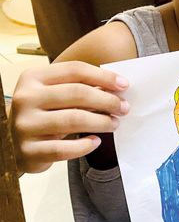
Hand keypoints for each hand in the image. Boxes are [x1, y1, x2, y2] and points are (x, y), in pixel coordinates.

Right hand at [10, 61, 129, 173]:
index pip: (75, 70)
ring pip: (73, 120)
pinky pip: (64, 149)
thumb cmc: (42, 113)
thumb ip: (80, 88)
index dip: (104, 76)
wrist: (10, 142)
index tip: (125, 85)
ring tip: (114, 123)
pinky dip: (84, 146)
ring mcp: (25, 125)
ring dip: (101, 122)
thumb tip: (118, 88)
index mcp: (34, 77)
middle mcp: (26, 98)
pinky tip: (95, 141)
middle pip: (77, 93)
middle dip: (107, 100)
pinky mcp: (28, 151)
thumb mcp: (55, 94)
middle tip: (124, 108)